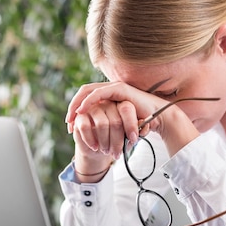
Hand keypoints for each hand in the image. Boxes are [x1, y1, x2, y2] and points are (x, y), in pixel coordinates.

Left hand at [66, 82, 197, 159]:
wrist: (158, 118)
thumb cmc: (139, 124)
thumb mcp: (118, 127)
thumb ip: (107, 127)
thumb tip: (94, 137)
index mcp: (107, 97)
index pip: (85, 99)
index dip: (75, 111)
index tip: (70, 127)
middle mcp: (109, 89)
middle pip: (82, 93)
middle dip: (72, 108)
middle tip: (68, 123)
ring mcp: (114, 88)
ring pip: (87, 91)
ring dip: (77, 105)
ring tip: (71, 118)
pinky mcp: (119, 89)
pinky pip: (99, 94)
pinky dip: (88, 101)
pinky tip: (82, 111)